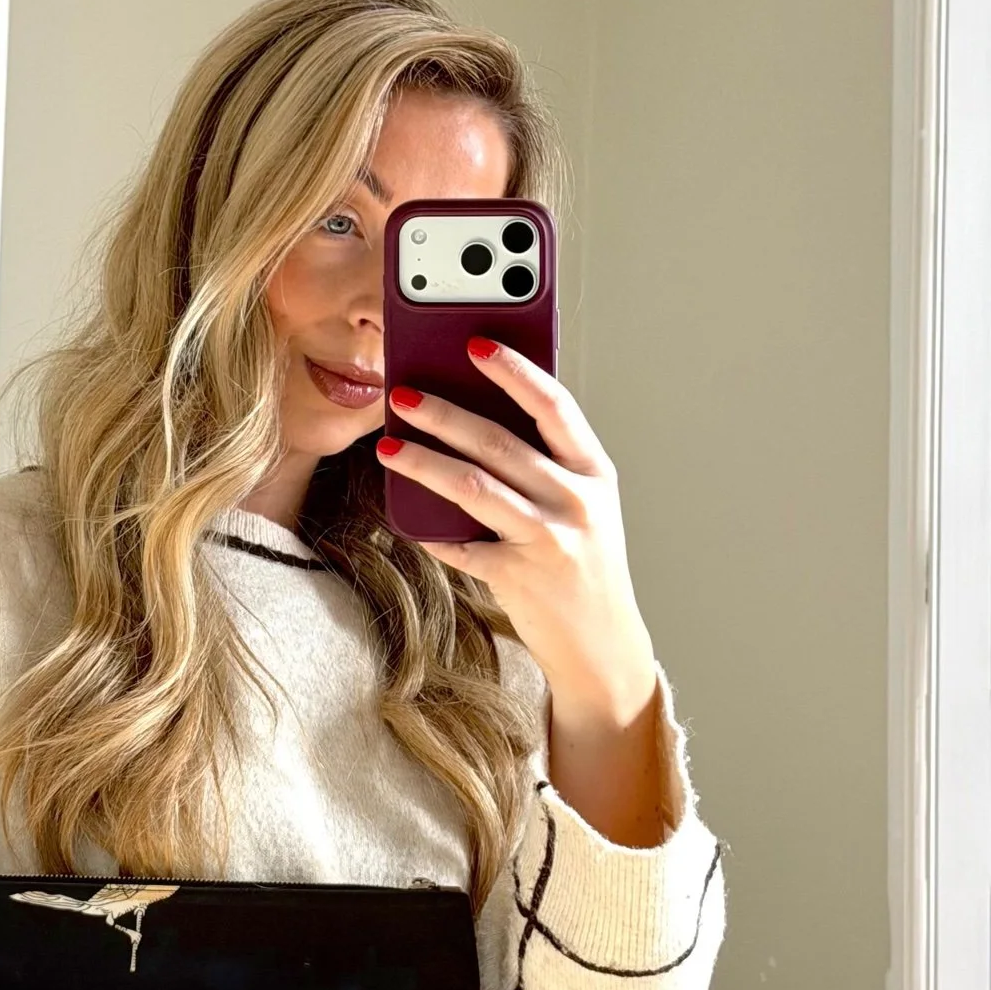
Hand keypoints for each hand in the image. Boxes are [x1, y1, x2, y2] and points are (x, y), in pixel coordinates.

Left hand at [380, 345, 664, 845]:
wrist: (603, 646)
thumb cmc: (583, 563)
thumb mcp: (581, 505)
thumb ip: (544, 463)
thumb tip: (473, 413)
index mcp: (594, 471)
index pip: (554, 405)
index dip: (513, 370)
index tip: (475, 344)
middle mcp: (576, 501)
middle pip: (499, 442)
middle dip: (445, 412)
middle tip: (402, 392)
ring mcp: (548, 541)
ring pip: (473, 488)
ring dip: (423, 462)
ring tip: (387, 444)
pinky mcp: (519, 578)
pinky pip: (461, 546)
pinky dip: (430, 529)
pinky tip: (404, 515)